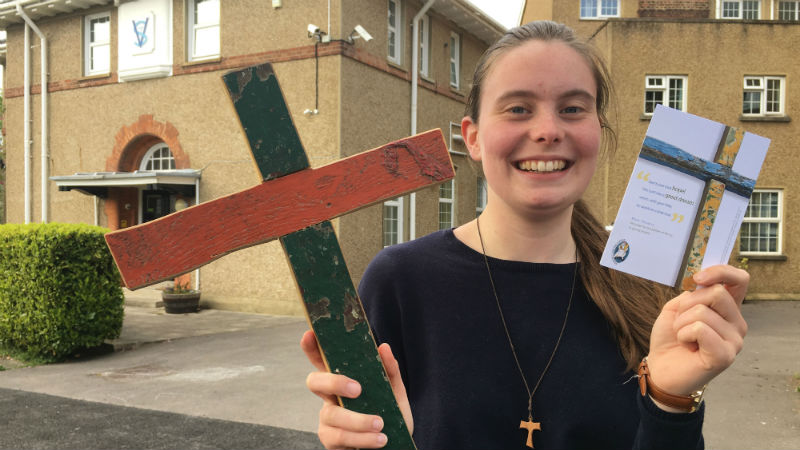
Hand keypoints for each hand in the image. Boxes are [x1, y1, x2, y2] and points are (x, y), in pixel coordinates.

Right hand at [300, 330, 413, 448]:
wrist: (396, 446)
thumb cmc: (392, 417)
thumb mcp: (395, 393)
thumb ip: (390, 372)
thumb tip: (383, 347)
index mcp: (343, 381)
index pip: (323, 361)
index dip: (312, 348)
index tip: (310, 334)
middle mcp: (330, 398)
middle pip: (314, 382)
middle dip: (334, 383)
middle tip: (357, 389)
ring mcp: (327, 420)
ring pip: (332, 414)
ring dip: (358, 420)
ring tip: (381, 424)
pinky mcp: (330, 441)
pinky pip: (340, 437)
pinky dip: (362, 439)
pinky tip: (379, 439)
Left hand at [646, 265, 748, 409]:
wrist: (661, 368)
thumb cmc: (670, 338)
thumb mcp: (676, 308)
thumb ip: (692, 294)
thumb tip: (703, 284)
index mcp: (727, 309)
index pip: (740, 280)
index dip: (721, 272)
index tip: (698, 278)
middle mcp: (737, 323)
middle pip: (717, 293)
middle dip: (687, 303)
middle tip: (681, 322)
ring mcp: (735, 340)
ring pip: (703, 311)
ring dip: (681, 323)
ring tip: (683, 337)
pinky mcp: (726, 355)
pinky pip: (699, 329)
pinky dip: (684, 334)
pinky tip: (687, 346)